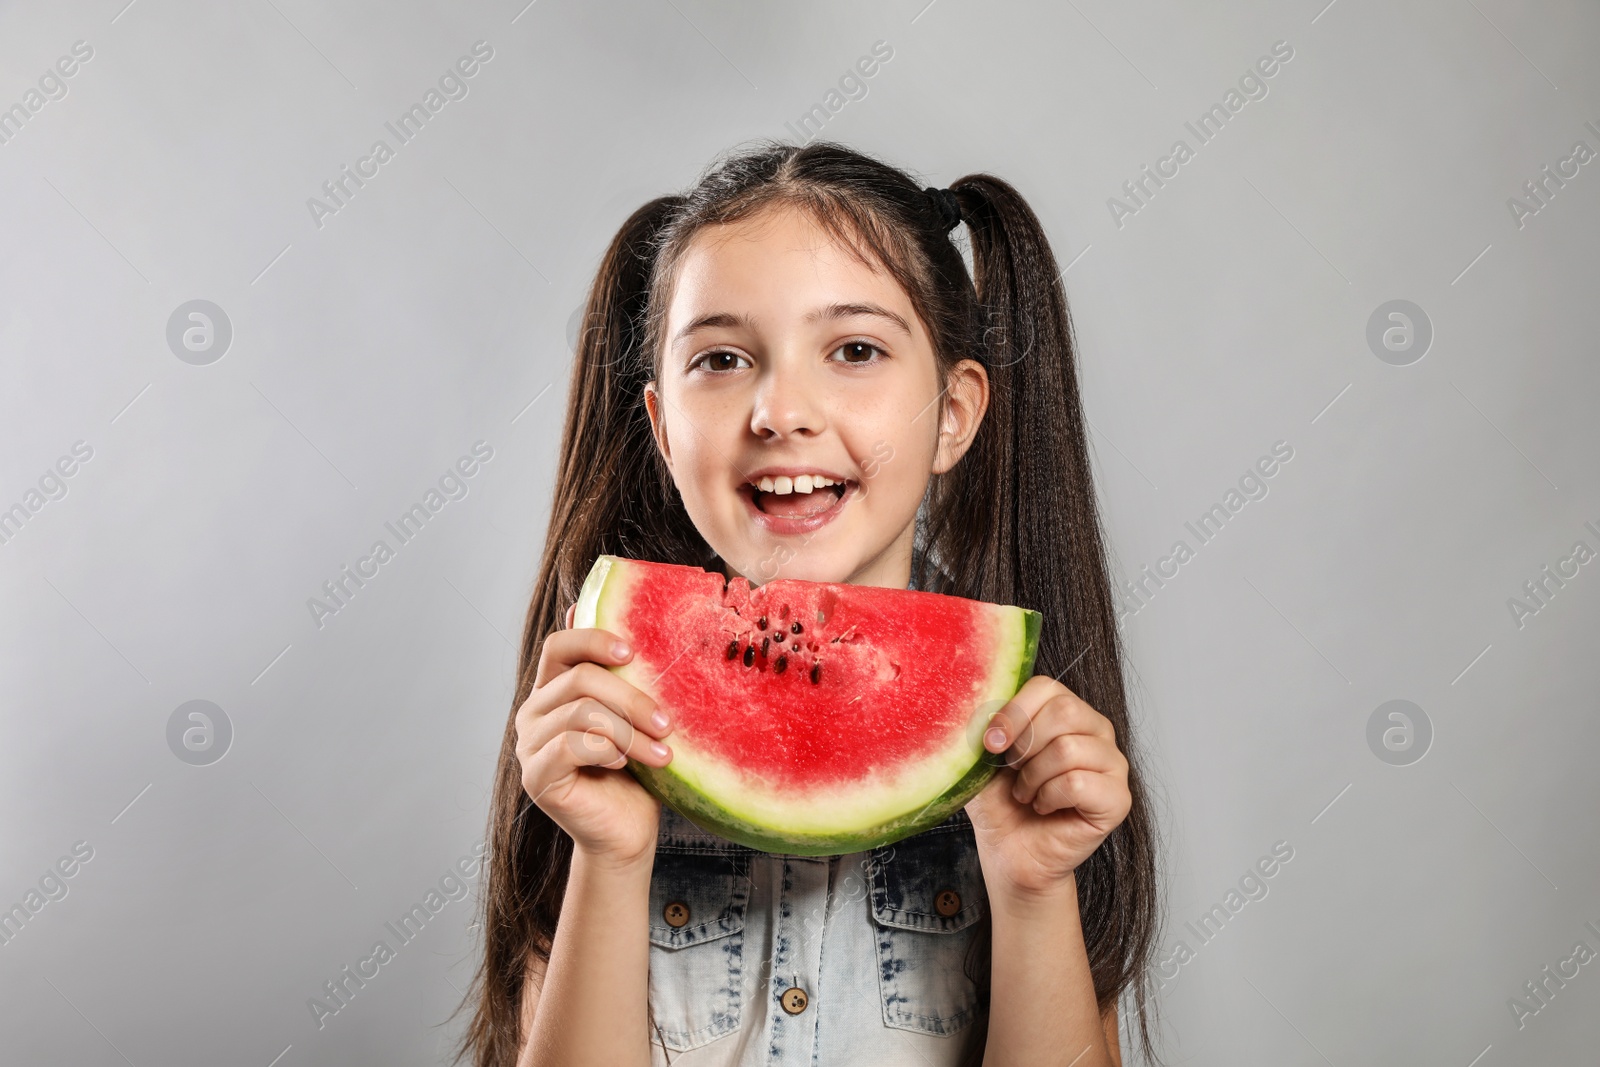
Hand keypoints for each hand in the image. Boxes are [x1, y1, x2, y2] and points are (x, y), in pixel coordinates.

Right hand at [514, 602, 673, 868]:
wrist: (626, 831)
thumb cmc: (633, 770)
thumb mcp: (631, 715)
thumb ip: (615, 672)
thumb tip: (583, 606)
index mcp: (552, 691)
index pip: (559, 646)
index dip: (593, 639)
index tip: (633, 653)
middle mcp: (533, 713)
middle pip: (580, 678)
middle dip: (631, 697)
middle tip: (667, 723)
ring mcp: (528, 745)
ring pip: (582, 712)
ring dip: (630, 732)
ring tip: (661, 753)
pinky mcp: (535, 776)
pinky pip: (573, 745)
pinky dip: (608, 750)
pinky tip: (626, 764)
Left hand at [963, 675, 1130, 898]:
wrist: (1009, 851)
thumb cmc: (1000, 800)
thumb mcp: (982, 754)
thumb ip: (984, 720)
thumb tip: (974, 694)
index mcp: (1068, 711)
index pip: (1046, 686)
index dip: (1013, 713)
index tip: (990, 743)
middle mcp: (1097, 730)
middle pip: (1064, 710)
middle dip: (1025, 745)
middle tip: (1013, 771)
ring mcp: (1113, 764)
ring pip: (1068, 748)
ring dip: (1033, 777)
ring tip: (1026, 793)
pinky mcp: (1118, 799)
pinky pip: (1078, 782)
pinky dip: (1048, 797)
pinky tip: (1044, 807)